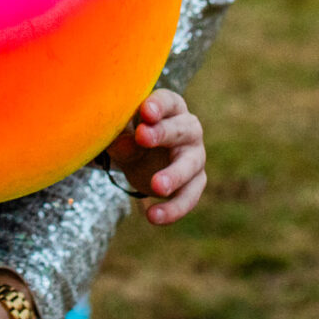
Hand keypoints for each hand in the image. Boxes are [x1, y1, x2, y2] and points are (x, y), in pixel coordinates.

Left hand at [102, 88, 207, 224]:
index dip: (157, 105)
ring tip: (156, 187)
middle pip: (181, 129)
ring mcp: (195, 156)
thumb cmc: (133, 137)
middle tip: (142, 137)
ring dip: (174, 176)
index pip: (168, 102)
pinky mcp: (196, 181)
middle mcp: (188, 128)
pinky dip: (173, 208)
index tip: (145, 111)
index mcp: (170, 108)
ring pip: (190, 165)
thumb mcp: (123, 136)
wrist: (144, 158)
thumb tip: (122, 145)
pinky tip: (153, 217)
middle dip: (162, 133)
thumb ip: (122, 139)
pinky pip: (189, 196)